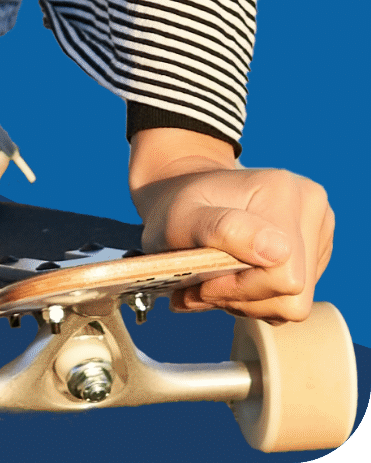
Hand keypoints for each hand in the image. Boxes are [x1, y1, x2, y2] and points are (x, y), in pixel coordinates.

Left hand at [130, 128, 334, 321]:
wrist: (181, 190)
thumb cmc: (176, 205)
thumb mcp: (182, 218)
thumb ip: (223, 230)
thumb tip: (279, 251)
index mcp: (284, 191)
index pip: (285, 277)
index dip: (242, 289)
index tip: (205, 282)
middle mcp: (311, 206)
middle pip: (294, 295)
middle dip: (244, 299)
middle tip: (204, 287)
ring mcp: (317, 229)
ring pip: (294, 303)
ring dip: (248, 303)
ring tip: (214, 283)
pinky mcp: (314, 251)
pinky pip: (293, 299)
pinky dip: (258, 299)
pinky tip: (232, 279)